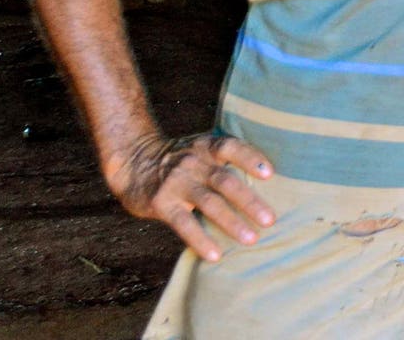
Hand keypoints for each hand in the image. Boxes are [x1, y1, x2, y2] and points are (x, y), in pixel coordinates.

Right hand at [107, 130, 276, 261]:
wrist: (133, 161)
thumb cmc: (180, 160)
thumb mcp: (200, 149)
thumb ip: (225, 161)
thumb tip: (269, 182)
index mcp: (206, 147)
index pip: (231, 147)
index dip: (251, 159)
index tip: (270, 174)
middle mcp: (193, 162)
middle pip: (225, 181)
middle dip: (249, 201)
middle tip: (270, 220)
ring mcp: (176, 182)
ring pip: (208, 203)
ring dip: (231, 222)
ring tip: (251, 239)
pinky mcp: (161, 203)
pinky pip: (183, 223)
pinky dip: (200, 239)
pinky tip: (215, 254)